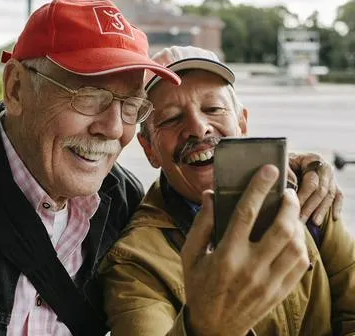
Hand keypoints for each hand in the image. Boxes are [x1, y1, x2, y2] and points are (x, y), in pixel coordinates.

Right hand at [181, 165, 308, 335]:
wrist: (214, 327)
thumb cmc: (199, 285)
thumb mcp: (190, 254)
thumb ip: (201, 223)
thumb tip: (211, 195)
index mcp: (225, 255)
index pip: (246, 213)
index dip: (259, 188)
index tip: (269, 170)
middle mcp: (250, 268)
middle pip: (281, 229)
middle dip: (289, 204)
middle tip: (287, 193)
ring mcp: (268, 283)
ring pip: (296, 247)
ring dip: (297, 224)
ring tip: (290, 213)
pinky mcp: (279, 293)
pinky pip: (300, 265)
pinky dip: (302, 246)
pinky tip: (293, 236)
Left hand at [288, 152, 343, 224]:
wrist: (289, 160)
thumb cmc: (284, 163)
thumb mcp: (282, 163)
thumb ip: (286, 172)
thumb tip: (292, 185)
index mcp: (312, 159)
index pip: (311, 181)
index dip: (303, 196)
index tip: (294, 208)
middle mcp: (324, 167)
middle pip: (322, 190)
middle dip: (311, 206)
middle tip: (301, 219)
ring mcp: (330, 176)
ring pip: (330, 195)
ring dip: (322, 210)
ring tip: (314, 223)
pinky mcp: (333, 185)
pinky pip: (338, 196)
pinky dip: (336, 207)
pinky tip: (334, 218)